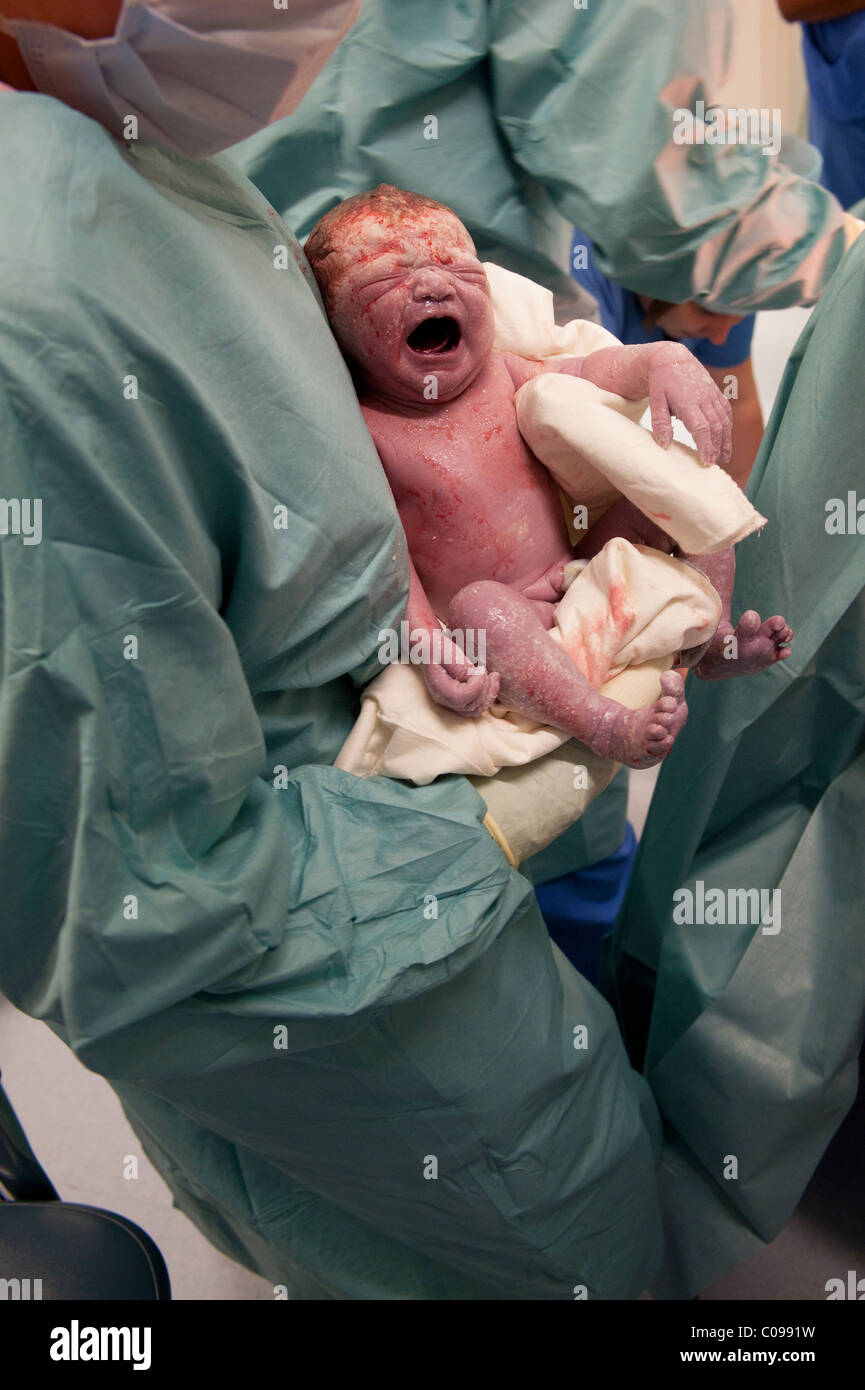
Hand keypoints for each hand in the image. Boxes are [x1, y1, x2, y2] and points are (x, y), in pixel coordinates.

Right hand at [422, 632, 499, 715]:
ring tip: (493, 676)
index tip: (480, 667)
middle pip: (471, 707)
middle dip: (486, 690)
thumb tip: (474, 674)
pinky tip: (491, 680)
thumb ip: (458, 663)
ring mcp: (452, 703)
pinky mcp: (460, 700)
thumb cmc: (436, 646)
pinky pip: (478, 707)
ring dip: (490, 694)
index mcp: (439, 687)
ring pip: (477, 710)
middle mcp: (444, 699)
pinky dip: (488, 696)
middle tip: (487, 670)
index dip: (477, 685)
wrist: (429, 648)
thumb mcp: (444, 650)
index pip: (461, 698)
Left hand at [648, 343, 731, 465]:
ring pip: (724, 421)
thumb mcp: (655, 401)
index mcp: (689, 402)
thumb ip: (660, 423)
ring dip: (725, 441)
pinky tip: (726, 442)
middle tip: (714, 465)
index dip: (706, 446)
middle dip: (717, 448)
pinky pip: (727, 413)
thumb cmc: (661, 382)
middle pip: (716, 428)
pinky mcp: (717, 394)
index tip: (707, 462)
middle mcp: (704, 398)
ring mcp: (713, 395)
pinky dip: (728, 429)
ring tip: (724, 459)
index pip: (701, 428)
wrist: (673, 358)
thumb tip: (664, 446)